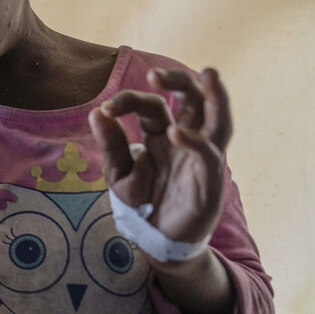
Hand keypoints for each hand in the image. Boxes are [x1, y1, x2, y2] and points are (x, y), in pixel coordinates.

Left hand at [88, 68, 231, 245]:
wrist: (156, 239)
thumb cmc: (142, 203)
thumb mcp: (119, 173)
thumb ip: (111, 145)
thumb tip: (95, 112)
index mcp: (162, 133)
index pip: (152, 105)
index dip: (129, 101)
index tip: (107, 109)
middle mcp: (186, 139)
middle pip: (194, 99)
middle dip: (180, 80)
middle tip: (155, 75)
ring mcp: (202, 158)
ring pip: (218, 120)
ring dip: (216, 97)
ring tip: (209, 74)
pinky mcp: (210, 182)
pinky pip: (209, 157)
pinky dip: (195, 142)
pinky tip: (176, 133)